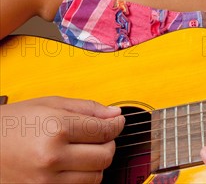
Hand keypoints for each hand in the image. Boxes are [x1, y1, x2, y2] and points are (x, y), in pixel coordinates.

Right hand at [0, 96, 124, 182]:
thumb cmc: (13, 123)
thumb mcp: (49, 104)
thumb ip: (86, 108)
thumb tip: (114, 114)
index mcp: (56, 128)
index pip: (103, 130)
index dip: (116, 125)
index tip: (118, 122)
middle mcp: (53, 157)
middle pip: (104, 156)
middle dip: (108, 144)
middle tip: (101, 135)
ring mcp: (48, 181)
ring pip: (95, 177)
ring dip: (97, 163)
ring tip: (84, 150)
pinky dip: (82, 178)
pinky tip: (73, 165)